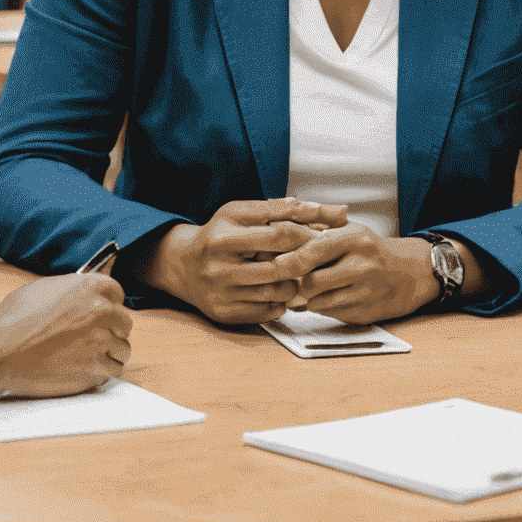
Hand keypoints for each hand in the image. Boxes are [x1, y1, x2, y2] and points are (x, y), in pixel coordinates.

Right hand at [0, 271, 132, 397]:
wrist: (0, 353)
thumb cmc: (13, 321)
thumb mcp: (42, 290)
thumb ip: (71, 290)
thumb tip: (82, 294)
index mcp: (89, 288)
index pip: (118, 292)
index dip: (111, 302)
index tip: (106, 311)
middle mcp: (102, 313)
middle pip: (125, 322)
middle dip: (113, 328)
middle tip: (96, 335)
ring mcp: (101, 343)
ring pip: (123, 349)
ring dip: (110, 352)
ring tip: (92, 354)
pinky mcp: (95, 370)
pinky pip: (112, 371)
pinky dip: (102, 371)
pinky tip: (86, 369)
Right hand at [140, 199, 348, 324]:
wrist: (183, 266)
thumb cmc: (223, 234)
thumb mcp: (246, 213)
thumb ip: (288, 210)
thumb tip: (339, 211)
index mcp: (226, 230)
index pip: (281, 231)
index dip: (311, 234)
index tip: (327, 236)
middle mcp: (219, 260)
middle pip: (281, 264)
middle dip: (307, 262)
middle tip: (319, 259)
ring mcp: (220, 289)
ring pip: (278, 290)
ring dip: (296, 283)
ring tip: (296, 275)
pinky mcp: (223, 311)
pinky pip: (268, 310)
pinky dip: (282, 302)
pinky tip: (280, 291)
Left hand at [276, 226, 438, 323]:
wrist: (412, 273)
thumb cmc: (374, 250)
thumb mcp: (351, 230)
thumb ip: (317, 230)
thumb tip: (281, 233)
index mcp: (356, 240)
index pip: (314, 251)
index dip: (290, 260)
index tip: (276, 265)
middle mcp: (362, 266)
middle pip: (312, 281)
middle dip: (301, 282)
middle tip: (301, 278)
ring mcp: (365, 292)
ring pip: (318, 302)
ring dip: (311, 297)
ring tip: (319, 287)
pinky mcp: (366, 313)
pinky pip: (331, 314)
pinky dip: (325, 307)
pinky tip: (334, 296)